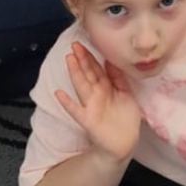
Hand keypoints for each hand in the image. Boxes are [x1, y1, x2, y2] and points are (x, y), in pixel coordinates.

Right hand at [55, 42, 142, 160]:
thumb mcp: (126, 93)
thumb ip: (118, 78)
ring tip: (69, 59)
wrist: (126, 142)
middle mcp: (97, 94)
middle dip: (82, 60)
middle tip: (74, 45)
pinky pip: (76, 110)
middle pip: (88, 74)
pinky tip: (59, 93)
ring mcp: (91, 106)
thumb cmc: (126, 117)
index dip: (90, 56)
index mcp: (106, 87)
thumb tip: (111, 60)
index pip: (96, 69)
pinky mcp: (88, 120)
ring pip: (82, 86)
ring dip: (75, 73)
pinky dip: (67, 103)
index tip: (84, 43)